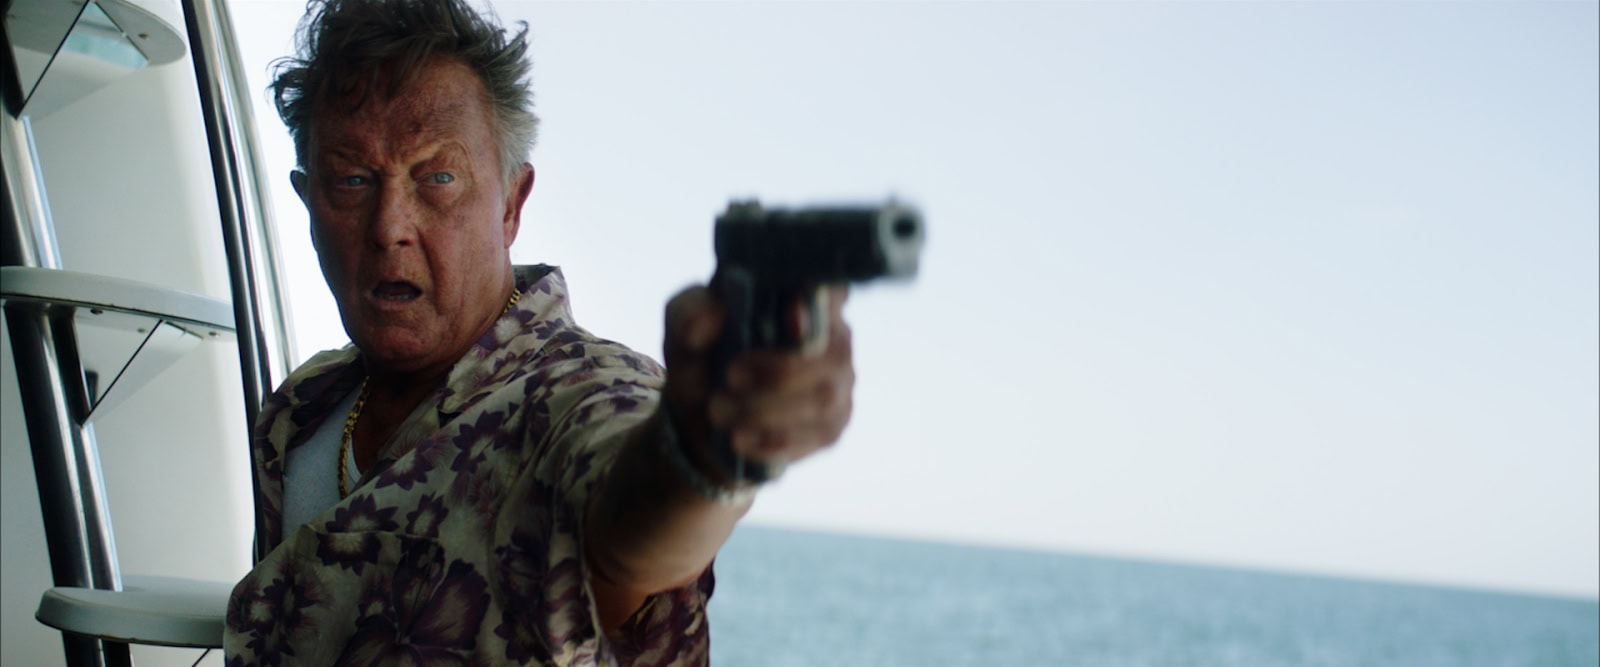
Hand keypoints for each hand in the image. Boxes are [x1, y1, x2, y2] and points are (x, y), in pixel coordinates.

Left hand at [662, 284, 854, 482]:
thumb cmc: (702, 356)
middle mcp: (834, 340)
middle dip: (778, 370)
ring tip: (717, 411)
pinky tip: (738, 439)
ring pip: (822, 399)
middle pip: (831, 353)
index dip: (820, 305)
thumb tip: (709, 320)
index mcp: (802, 300)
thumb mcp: (683, 328)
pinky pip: (812, 437)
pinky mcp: (830, 429)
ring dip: (764, 408)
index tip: (790, 317)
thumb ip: (690, 314)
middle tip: (729, 376)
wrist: (700, 417)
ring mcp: (837, 387)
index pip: (835, 292)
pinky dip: (770, 440)